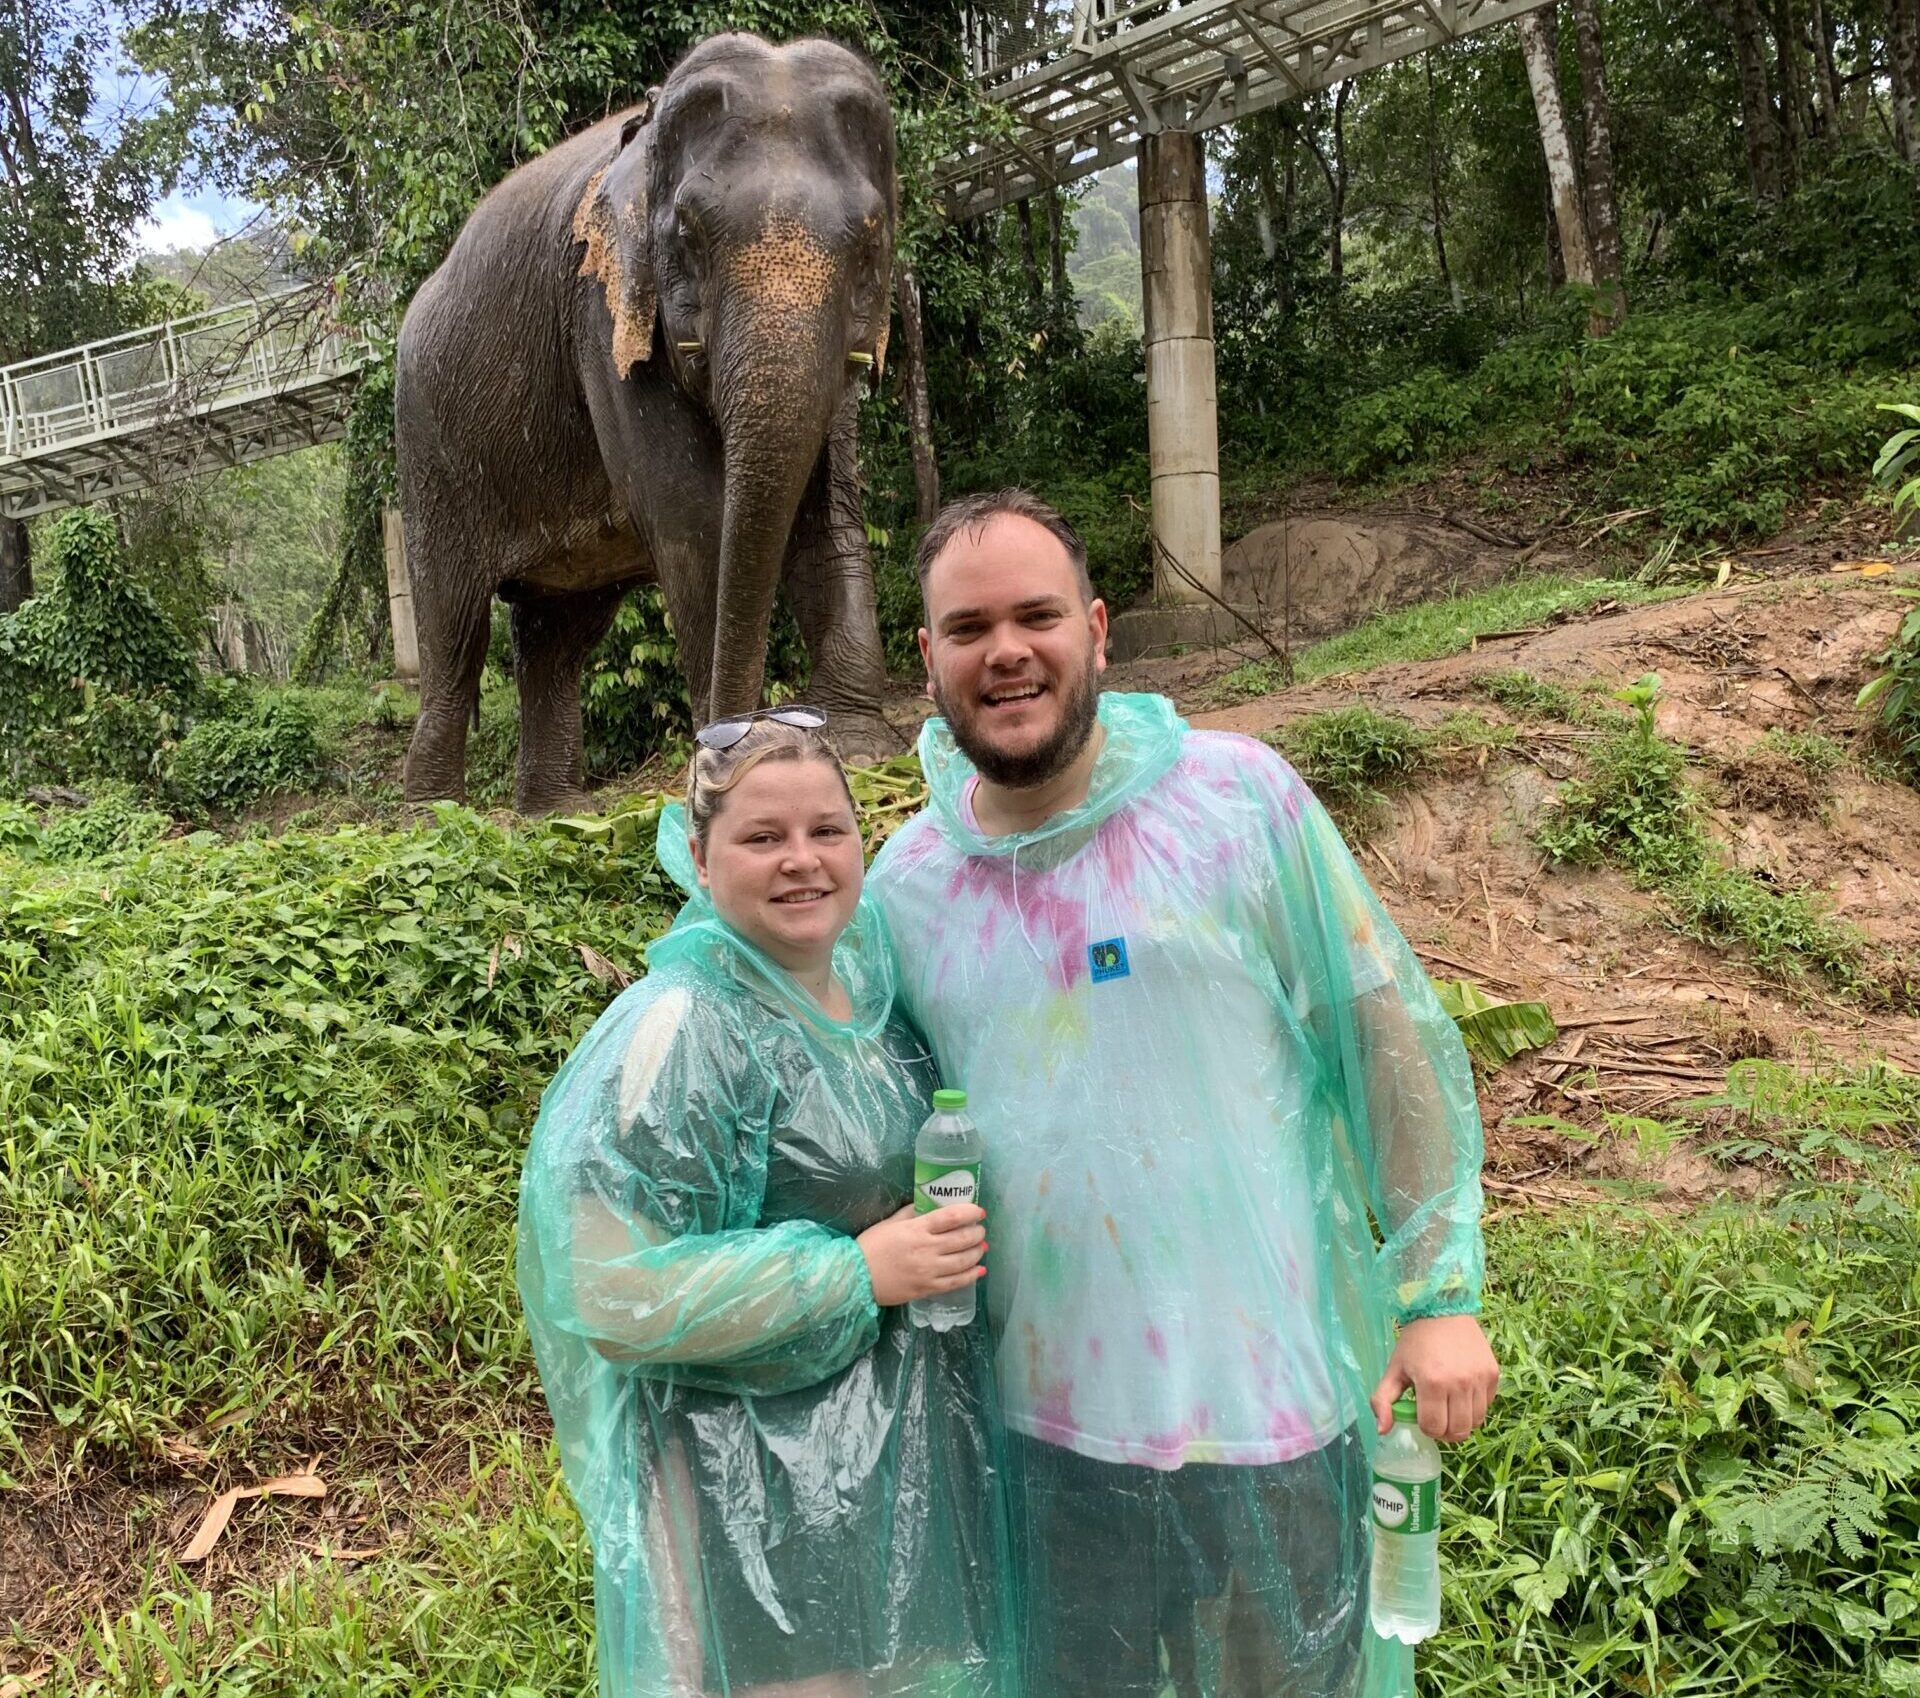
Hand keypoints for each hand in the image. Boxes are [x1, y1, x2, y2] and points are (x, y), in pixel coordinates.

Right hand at [857, 1204, 986, 1306]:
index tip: (979, 1212)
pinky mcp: (927, 1288)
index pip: (951, 1217)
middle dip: (977, 1233)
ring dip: (977, 1252)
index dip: (970, 1213)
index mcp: (916, 1229)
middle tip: (980, 1230)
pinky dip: (971, 1276)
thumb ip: (911, 1213)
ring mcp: (928, 1270)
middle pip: (962, 1239)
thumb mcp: (890, 1223)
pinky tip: (980, 1271)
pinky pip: (956, 1282)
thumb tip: (929, 1205)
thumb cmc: (871, 1246)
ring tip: (982, 1247)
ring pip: (963, 1261)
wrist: (856, 1277)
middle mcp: (926, 1249)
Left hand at [1370, 1314, 1499, 1443]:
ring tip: (1449, 1407)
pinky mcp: (1493, 1374)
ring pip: (1475, 1423)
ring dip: (1461, 1422)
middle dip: (1444, 1431)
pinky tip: (1462, 1395)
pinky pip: (1486, 1406)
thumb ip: (1383, 1401)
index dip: (1425, 1427)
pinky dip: (1475, 1408)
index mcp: (1432, 1383)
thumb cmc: (1416, 1341)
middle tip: (1436, 1417)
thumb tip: (1382, 1431)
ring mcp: (1479, 1379)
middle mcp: (1460, 1383)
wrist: (1443, 1309)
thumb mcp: (1394, 1368)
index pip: (1433, 1428)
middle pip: (1458, 1431)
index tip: (1421, 1415)